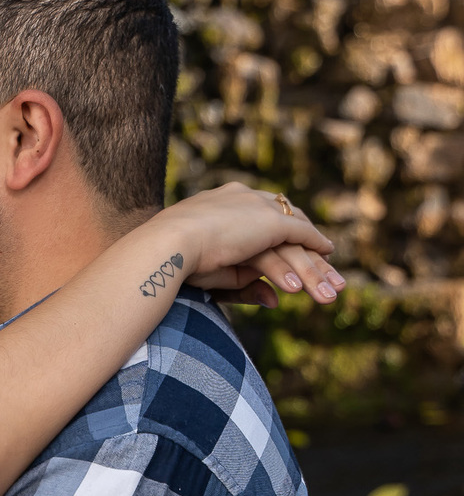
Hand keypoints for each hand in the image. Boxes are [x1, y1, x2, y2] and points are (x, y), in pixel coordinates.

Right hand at [158, 183, 341, 307]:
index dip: (276, 227)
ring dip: (315, 260)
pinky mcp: (268, 222)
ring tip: (330, 283)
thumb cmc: (176, 261)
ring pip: (295, 231)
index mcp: (220, 202)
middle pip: (283, 218)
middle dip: (305, 243)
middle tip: (325, 260)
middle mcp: (242, 197)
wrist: (166, 244)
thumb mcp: (216, 272)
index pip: (258, 211)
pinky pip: (299, 234)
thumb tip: (273, 299)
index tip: (290, 243)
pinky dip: (315, 244)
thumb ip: (245, 281)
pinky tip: (328, 254)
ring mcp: (256, 207)